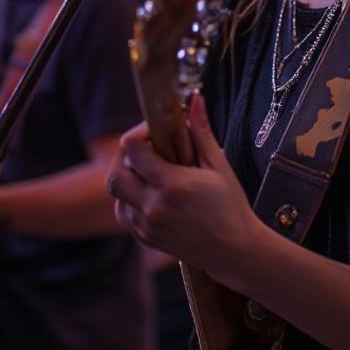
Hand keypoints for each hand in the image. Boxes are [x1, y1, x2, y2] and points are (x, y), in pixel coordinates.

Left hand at [107, 93, 261, 278]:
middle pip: (114, 174)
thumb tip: (194, 99)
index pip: (133, 149)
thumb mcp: (218, 166)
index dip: (140, 132)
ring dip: (128, 178)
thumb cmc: (230, 207)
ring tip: (150, 173)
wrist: (235, 251)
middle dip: (124, 157)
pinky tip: (150, 193)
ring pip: (116, 194)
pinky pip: (123, 212)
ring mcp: (147, 226)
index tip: (155, 131)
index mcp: (172, 186)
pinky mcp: (145, 238)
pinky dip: (129, 200)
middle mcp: (154, 207)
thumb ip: (200, 132)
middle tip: (145, 150)